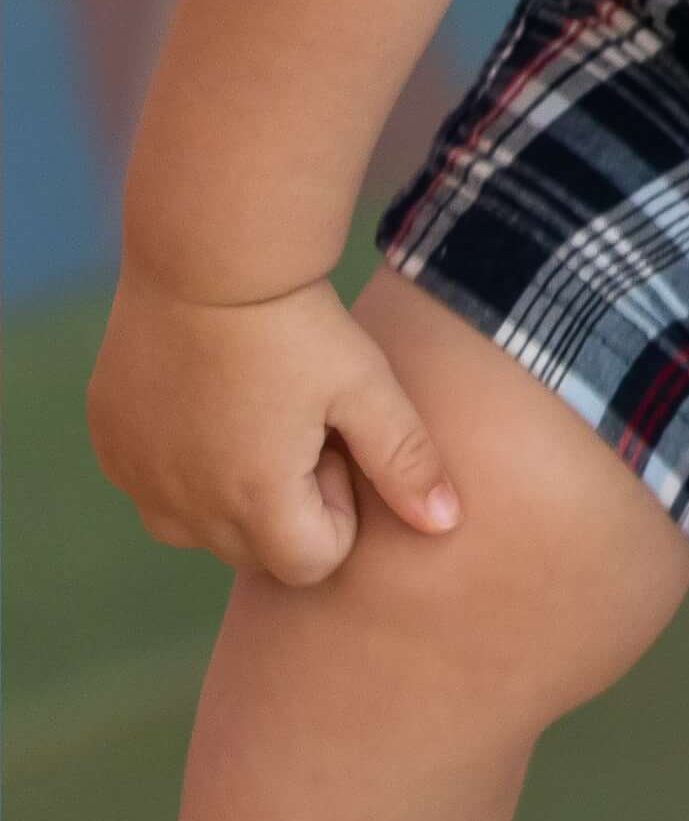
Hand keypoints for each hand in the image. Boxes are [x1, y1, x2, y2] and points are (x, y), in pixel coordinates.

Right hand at [89, 272, 457, 585]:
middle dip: (286, 504)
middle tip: (295, 422)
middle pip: (255, 551)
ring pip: (200, 527)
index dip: (336, 509)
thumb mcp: (365, 389)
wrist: (207, 256)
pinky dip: (184, 464)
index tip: (331, 442)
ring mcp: (138, 479)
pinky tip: (207, 400)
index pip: (312, 563)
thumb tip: (446, 524)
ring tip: (253, 411)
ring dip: (232, 492)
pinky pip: (155, 488)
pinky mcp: (110, 446)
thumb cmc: (298, 325)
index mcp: (253, 501)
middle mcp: (184, 507)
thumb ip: (406, 463)